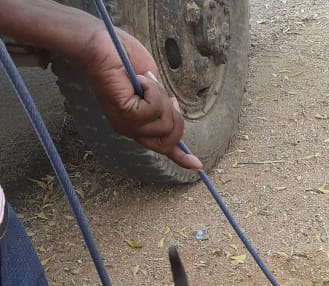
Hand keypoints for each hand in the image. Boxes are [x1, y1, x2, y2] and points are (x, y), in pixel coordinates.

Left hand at [81, 26, 202, 169]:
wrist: (99, 43)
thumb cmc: (123, 57)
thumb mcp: (152, 84)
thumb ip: (162, 103)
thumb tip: (175, 110)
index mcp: (137, 124)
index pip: (162, 147)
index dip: (181, 158)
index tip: (197, 166)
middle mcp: (131, 130)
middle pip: (170, 140)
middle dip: (176, 116)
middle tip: (165, 95)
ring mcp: (128, 125)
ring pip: (165, 124)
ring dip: (161, 97)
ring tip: (144, 81)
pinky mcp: (126, 115)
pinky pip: (154, 110)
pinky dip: (152, 90)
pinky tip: (138, 79)